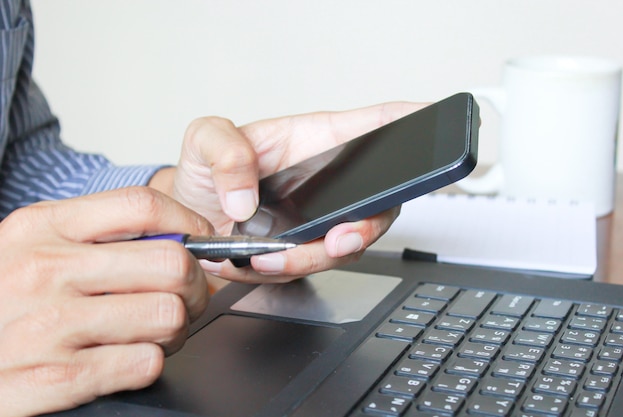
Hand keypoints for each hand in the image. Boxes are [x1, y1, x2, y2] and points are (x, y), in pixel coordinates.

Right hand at [0, 187, 213, 415]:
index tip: (201, 241)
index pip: (143, 205)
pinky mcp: (54, 377)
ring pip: (168, 315)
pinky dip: (148, 363)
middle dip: (193, 285)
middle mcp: (43, 270)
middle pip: (171, 262)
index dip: (190, 223)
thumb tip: (181, 237)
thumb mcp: (36, 247)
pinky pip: (145, 363)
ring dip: (174, 329)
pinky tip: (124, 359)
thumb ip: (100, 235)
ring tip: (151, 332)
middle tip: (183, 297)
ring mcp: (47, 325)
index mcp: (43, 227)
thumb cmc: (7, 300)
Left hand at [153, 102, 427, 282]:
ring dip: (316, 257)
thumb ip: (225, 154)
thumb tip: (245, 199)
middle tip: (343, 237)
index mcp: (316, 141)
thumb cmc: (205, 171)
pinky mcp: (300, 252)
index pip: (374, 125)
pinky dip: (285, 272)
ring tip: (273, 257)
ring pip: (345, 244)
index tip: (433, 117)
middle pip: (377, 200)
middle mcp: (327, 183)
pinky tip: (257, 263)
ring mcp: (317, 221)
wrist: (188, 219)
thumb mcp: (205, 140)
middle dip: (368, 224)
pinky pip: (309, 268)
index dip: (410, 120)